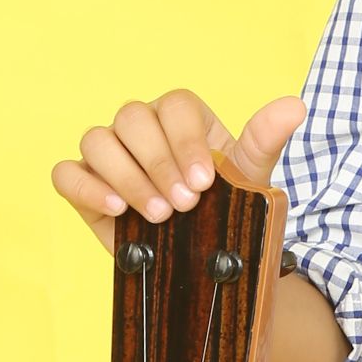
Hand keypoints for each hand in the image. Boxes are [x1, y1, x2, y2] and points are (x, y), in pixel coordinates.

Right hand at [51, 89, 307, 253]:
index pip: (174, 106)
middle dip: (159, 164)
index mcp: (180, 118)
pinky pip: (66, 173)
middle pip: (132, 118)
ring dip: (127, 178)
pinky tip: (115, 210)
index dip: (186, 141)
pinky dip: (86, 187)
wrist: (203, 255)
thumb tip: (295, 106)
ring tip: (157, 215)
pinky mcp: (84, 185)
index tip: (204, 183)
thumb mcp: (249, 176)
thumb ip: (265, 140)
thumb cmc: (224, 206)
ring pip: (97, 140)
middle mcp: (140, 128)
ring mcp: (109, 154)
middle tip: (184, 205)